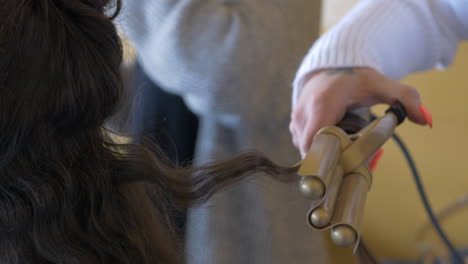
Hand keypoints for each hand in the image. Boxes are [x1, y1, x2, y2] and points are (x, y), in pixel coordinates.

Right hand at [289, 67, 428, 157]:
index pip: (317, 143)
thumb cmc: (355, 78)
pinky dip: (318, 150)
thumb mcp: (381, 85)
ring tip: (345, 150)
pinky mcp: (294, 126)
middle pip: (312, 152)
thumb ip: (405, 98)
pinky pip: (304, 146)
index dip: (332, 159)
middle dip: (331, 161)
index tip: (350, 164)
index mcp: (322, 104)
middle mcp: (303, 114)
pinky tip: (334, 144)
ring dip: (325, 156)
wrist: (331, 67)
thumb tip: (425, 119)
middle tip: (353, 161)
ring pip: (307, 151)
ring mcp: (295, 121)